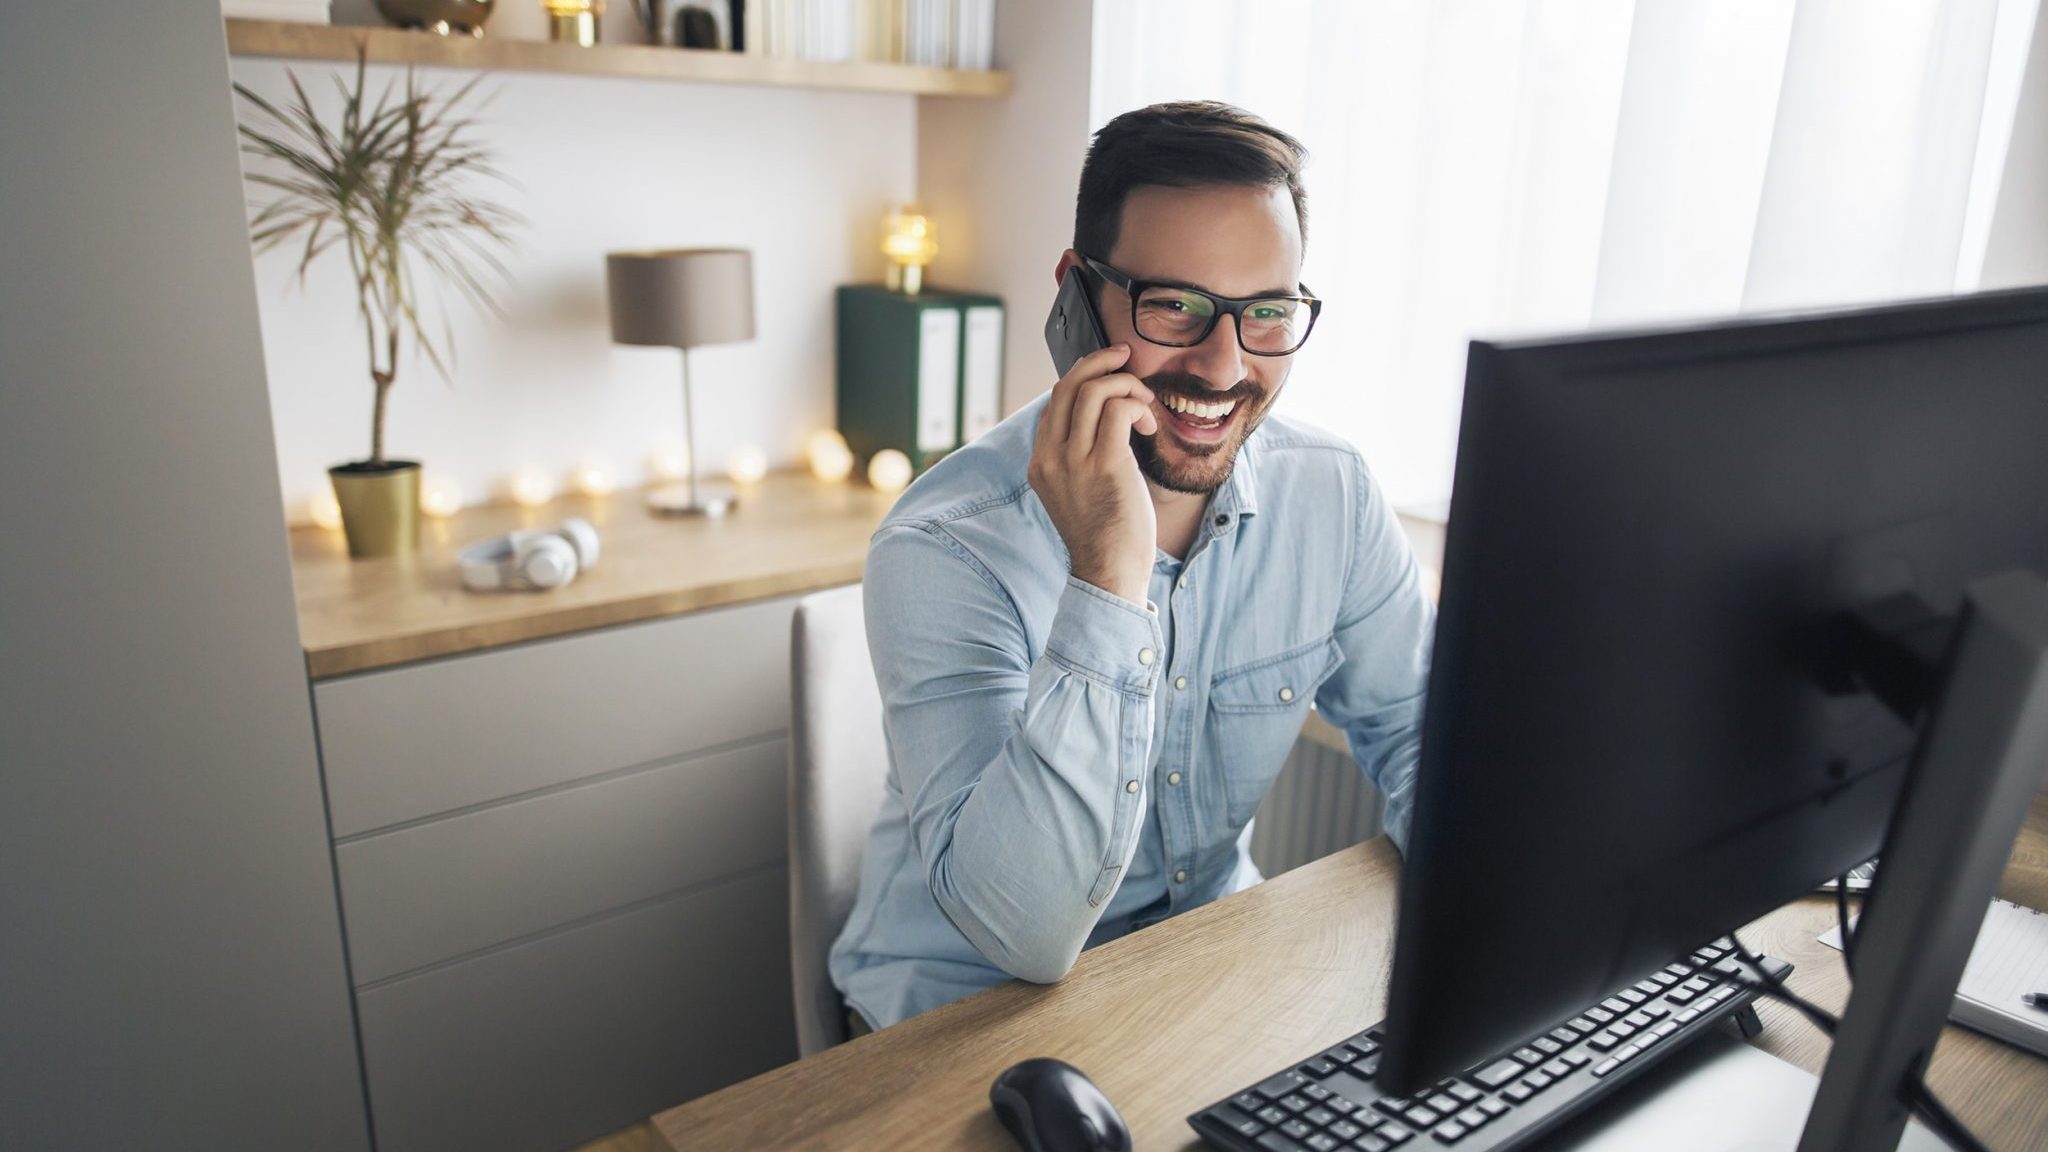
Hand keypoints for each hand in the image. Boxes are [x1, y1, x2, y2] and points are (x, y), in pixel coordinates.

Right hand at [1028, 344, 1157, 604]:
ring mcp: (1073, 460)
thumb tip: (1106, 417)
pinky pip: (1117, 410)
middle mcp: (1049, 457)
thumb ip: (1080, 456)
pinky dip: (1137, 406)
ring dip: (1126, 386)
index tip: (1110, 374)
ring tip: (1145, 406)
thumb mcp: (1079, 490)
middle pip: (1067, 385)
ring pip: (1092, 390)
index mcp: (1039, 462)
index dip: (1083, 379)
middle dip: (1100, 362)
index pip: (1054, 401)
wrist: (1109, 573)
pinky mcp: (1103, 464)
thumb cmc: (1104, 534)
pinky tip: (1149, 426)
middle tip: (1127, 357)